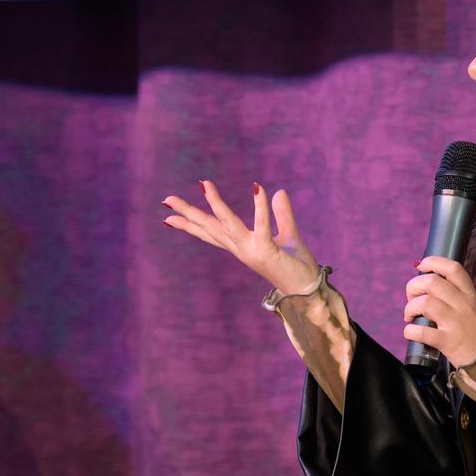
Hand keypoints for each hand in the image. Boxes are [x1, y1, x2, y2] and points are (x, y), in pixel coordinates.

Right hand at [162, 180, 320, 295]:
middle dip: (188, 214)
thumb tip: (278, 191)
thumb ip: (282, 214)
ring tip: (204, 184)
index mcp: (241, 246)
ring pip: (228, 224)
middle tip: (166, 199)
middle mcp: (241, 249)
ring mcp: (251, 251)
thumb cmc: (297, 266)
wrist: (308, 290)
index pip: (211, 233)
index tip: (168, 216)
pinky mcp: (266, 252)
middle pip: (210, 228)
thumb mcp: (288, 235)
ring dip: (216, 204)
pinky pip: (262, 226)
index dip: (190, 224)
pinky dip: (260, 206)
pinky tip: (257, 187)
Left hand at [403, 256, 475, 365]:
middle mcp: (463, 305)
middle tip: (411, 299)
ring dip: (410, 308)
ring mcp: (455, 323)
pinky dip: (410, 331)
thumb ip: (461, 297)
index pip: (453, 269)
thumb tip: (436, 287)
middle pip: (432, 282)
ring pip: (425, 303)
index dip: (433, 262)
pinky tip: (411, 332)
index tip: (421, 266)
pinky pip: (422, 331)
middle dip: (414, 287)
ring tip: (409, 317)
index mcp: (470, 296)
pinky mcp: (448, 342)